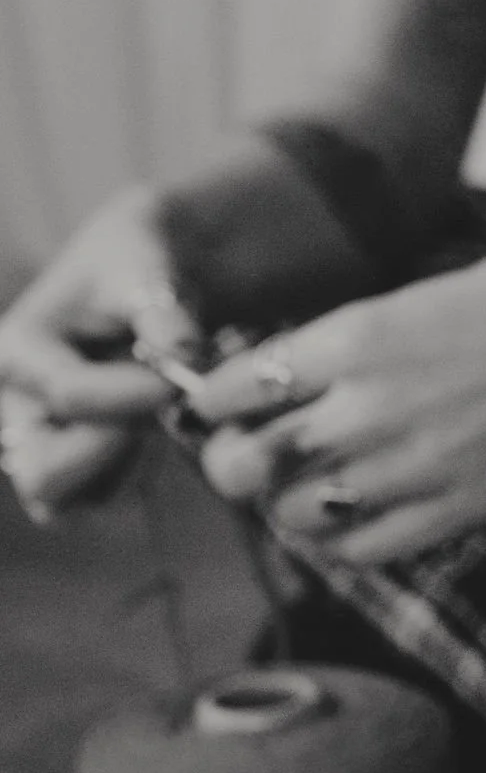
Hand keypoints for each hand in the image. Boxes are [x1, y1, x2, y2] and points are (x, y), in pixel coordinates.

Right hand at [0, 188, 195, 517]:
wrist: (147, 281)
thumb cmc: (137, 267)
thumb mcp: (147, 271)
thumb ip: (163, 314)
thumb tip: (182, 357)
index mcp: (16, 352)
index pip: (68, 395)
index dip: (134, 393)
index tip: (181, 377)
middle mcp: (17, 409)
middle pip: (43, 475)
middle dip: (114, 449)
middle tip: (162, 410)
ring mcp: (42, 446)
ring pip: (68, 504)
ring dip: (125, 473)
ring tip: (161, 420)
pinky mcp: (76, 471)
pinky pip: (101, 504)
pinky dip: (138, 482)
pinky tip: (164, 435)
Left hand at [182, 232, 485, 561]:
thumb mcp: (394, 303)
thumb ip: (320, 353)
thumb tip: (245, 390)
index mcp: (351, 340)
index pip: (227, 392)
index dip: (207, 406)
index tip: (216, 410)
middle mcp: (370, 406)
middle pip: (244, 466)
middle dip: (230, 464)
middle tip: (248, 455)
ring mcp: (412, 464)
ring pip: (292, 517)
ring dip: (283, 504)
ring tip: (306, 484)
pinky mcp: (453, 507)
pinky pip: (357, 551)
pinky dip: (336, 540)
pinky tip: (350, 512)